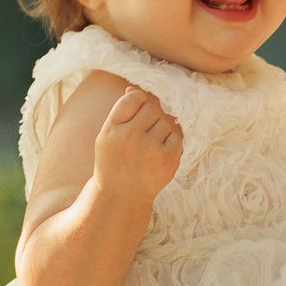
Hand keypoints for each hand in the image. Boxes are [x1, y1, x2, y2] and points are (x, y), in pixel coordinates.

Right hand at [92, 85, 182, 203]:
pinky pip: (176, 137)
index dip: (137, 103)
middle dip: (148, 119)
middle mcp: (129, 138)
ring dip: (160, 132)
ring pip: (165, 122)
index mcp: (111, 130)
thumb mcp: (108, 135)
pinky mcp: (167, 160)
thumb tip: (133, 89)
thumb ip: (121, 111)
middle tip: (140, 137)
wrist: (121, 196)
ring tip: (147, 149)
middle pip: (151, 109)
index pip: (133, 99)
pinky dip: (170, 144)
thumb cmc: (114, 161)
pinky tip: (157, 156)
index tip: (134, 116)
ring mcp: (150, 150)